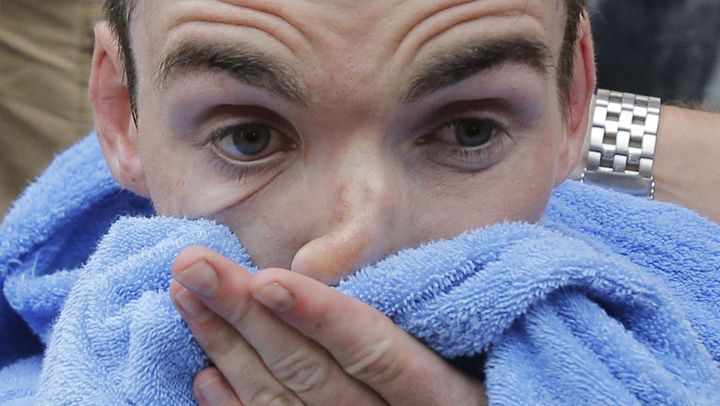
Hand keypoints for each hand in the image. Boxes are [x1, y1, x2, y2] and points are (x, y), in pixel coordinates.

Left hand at [169, 246, 486, 405]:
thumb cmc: (479, 389)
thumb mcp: (474, 358)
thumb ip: (410, 327)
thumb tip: (328, 272)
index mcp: (441, 397)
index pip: (373, 351)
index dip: (320, 315)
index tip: (266, 277)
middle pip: (311, 372)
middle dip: (247, 316)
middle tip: (192, 265)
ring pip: (283, 404)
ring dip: (228, 350)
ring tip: (186, 297)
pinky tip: (205, 376)